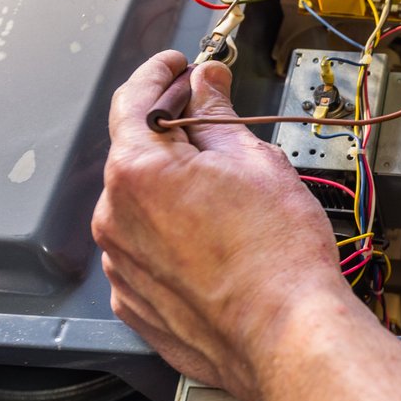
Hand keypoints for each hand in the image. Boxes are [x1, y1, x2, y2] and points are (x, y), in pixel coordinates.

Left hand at [92, 51, 344, 400]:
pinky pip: (147, 253)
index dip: (158, 74)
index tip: (176, 66)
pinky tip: (215, 240)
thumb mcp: (255, 161)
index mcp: (137, 171)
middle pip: (138, 156)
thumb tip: (207, 83)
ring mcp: (122, 266)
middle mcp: (115, 218)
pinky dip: (173, 237)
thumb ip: (218, 116)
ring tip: (229, 198)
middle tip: (214, 124)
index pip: (133, 100)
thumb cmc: (277, 254)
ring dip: (174, 191)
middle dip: (174, 136)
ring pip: (143, 208)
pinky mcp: (136, 304)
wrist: (285, 334)